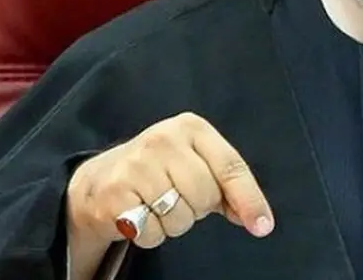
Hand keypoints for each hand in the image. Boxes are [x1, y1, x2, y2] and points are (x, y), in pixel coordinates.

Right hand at [66, 112, 273, 250]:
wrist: (99, 180)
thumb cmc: (158, 171)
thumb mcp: (195, 164)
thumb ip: (228, 187)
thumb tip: (257, 218)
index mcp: (191, 127)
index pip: (230, 166)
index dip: (249, 199)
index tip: (263, 226)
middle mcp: (164, 139)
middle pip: (205, 196)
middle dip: (197, 209)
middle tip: (177, 198)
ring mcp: (137, 164)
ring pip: (180, 217)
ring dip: (173, 224)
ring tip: (156, 206)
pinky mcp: (116, 191)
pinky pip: (152, 232)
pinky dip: (150, 235)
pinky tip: (139, 215)